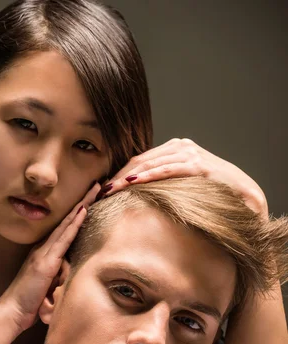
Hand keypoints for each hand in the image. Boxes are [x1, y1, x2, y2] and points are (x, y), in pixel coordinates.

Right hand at [0, 183, 100, 331]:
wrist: (11, 311)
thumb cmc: (28, 303)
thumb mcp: (47, 287)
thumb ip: (57, 277)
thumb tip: (68, 275)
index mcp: (44, 254)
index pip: (64, 230)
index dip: (76, 214)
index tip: (89, 200)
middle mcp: (43, 249)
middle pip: (66, 221)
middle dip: (82, 202)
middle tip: (96, 185)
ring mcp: (44, 254)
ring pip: (66, 225)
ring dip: (82, 206)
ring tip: (94, 190)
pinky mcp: (46, 262)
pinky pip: (63, 239)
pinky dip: (74, 224)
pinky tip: (83, 211)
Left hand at [101, 138, 267, 217]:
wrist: (245, 196)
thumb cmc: (212, 194)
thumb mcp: (183, 186)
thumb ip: (164, 183)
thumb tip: (136, 194)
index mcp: (174, 149)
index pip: (139, 160)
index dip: (120, 173)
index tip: (103, 188)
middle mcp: (181, 147)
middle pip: (140, 160)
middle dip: (118, 176)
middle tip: (100, 191)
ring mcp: (190, 153)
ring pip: (150, 163)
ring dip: (128, 177)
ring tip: (110, 188)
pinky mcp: (199, 165)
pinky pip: (168, 169)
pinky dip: (150, 175)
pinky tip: (134, 181)